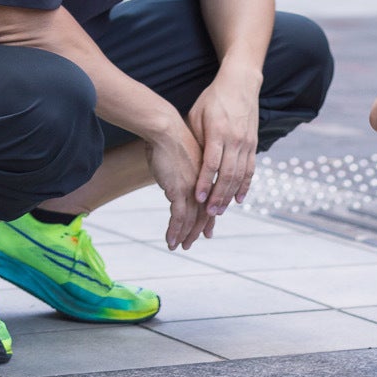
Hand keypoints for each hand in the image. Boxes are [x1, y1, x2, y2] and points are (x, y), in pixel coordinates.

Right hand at [144, 116, 208, 250]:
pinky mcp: (179, 191)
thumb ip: (185, 172)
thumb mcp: (184, 158)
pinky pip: (178, 218)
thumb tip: (176, 183)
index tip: (208, 232)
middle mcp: (203, 184)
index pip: (210, 202)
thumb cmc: (170, 139)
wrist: (166, 129)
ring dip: (184, 236)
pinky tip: (170, 240)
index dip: (208, 219)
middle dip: (197, 232)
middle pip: (203, 215)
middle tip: (191, 244)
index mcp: (206, 176)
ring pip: (191, 220)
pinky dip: (174, 231)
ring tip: (178, 247)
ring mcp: (193, 188)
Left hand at [186, 64, 260, 226]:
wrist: (240, 82)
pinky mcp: (253, 143)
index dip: (204, 182)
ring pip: (239, 175)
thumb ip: (195, 137)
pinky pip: (250, 169)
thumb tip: (188, 162)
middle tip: (209, 213)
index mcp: (218, 131)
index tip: (197, 197)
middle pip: (227, 174)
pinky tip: (239, 198)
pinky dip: (245, 185)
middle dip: (218, 195)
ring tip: (220, 210)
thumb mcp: (198, 114)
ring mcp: (246, 142)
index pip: (211, 163)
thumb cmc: (213, 98)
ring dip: (230, 195)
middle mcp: (235, 139)